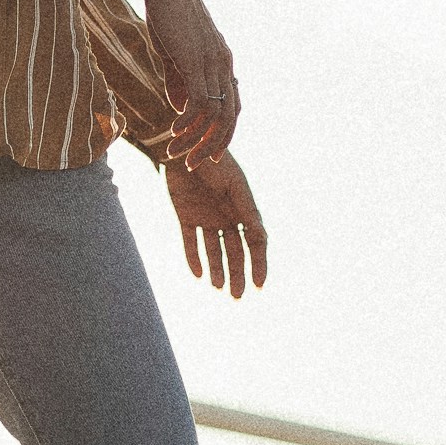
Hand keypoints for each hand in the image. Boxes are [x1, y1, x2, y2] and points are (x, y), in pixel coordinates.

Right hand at [137, 0, 238, 166]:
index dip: (223, 134)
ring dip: (195, 139)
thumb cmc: (167, 12)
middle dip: (213, 145)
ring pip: (215, 115)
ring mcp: (213, 63)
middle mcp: (224, 65)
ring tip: (175, 152)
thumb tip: (179, 108)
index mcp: (222, 62)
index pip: (232, 107)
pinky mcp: (196, 61)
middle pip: (229, 118)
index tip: (209, 154)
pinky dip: (187, 122)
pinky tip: (172, 132)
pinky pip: (198, 103)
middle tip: (194, 164)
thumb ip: (179, 81)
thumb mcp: (175, 52)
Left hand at [165, 149, 266, 297]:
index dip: (259, 264)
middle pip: (234, 252)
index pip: (255, 243)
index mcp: (243, 209)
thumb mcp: (235, 187)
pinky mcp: (185, 216)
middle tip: (238, 297)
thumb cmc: (214, 162)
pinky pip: (190, 242)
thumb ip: (247, 212)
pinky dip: (194, 257)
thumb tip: (262, 238)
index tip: (260, 284)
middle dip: (237, 275)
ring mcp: (206, 217)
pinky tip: (198, 274)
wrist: (183, 147)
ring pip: (213, 251)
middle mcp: (227, 216)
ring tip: (218, 288)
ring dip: (216, 270)